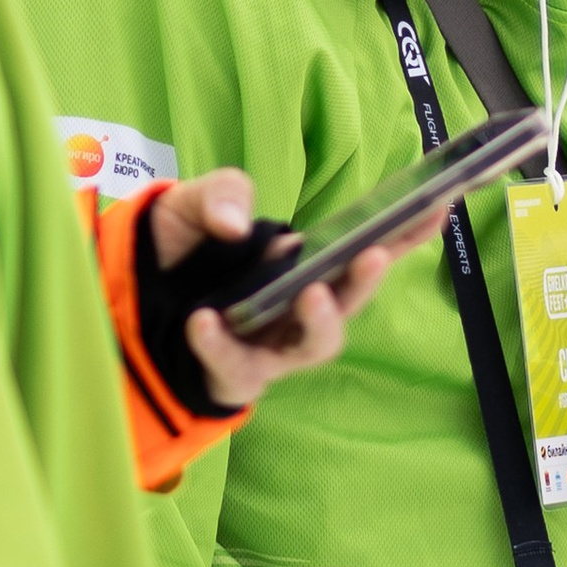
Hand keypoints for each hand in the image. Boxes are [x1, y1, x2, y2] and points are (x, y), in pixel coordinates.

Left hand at [149, 169, 425, 412]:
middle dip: (365, 280)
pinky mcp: (232, 373)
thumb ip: (223, 194)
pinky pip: (235, 367)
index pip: (365, 248)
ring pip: (313, 347)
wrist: (129, 294)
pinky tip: (204, 322)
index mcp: (305, 265)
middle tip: (373, 257)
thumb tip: (238, 225)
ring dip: (320, 322)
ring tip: (312, 296)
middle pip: (349, 301)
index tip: (438, 206)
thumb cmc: (183, 249)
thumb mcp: (198, 203)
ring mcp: (270, 346)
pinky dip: (219, 345)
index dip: (404, 232)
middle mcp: (298, 309)